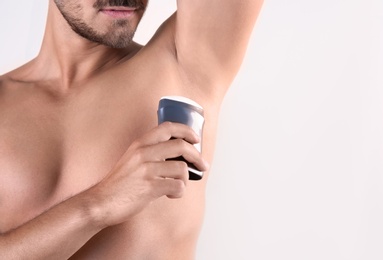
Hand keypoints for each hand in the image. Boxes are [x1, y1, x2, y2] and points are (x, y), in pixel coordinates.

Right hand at [91, 122, 208, 227]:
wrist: (100, 202)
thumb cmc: (119, 183)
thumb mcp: (132, 159)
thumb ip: (150, 153)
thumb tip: (177, 156)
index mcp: (140, 144)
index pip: (167, 127)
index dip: (186, 130)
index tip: (195, 138)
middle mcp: (143, 153)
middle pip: (181, 146)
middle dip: (197, 155)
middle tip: (203, 165)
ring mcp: (146, 170)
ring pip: (182, 169)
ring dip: (185, 180)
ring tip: (176, 186)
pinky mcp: (149, 188)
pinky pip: (177, 187)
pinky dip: (178, 192)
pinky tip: (170, 195)